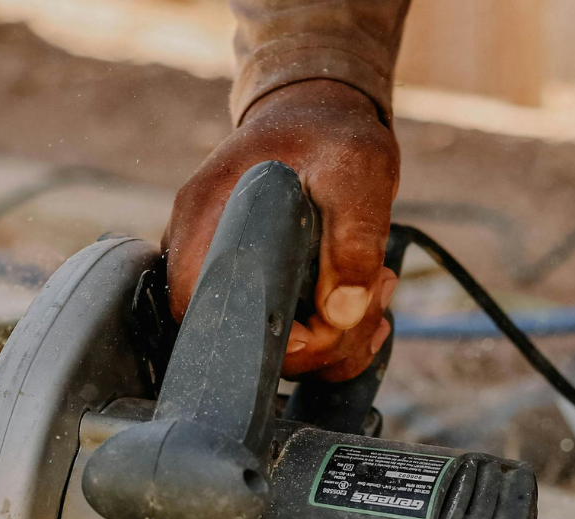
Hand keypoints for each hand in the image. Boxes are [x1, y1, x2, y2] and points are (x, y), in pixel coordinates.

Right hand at [165, 79, 399, 381]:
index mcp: (207, 218)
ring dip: (337, 338)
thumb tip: (342, 313)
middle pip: (239, 340)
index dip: (252, 338)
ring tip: (377, 284)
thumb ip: (355, 236)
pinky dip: (336, 337)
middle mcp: (205, 252)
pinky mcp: (258, 288)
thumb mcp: (358, 168)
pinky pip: (288, 338)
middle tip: (372, 291)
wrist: (323, 116)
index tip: (317, 326)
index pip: (196, 309)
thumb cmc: (331, 131)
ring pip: (270, 347)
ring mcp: (229, 274)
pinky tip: (367, 304)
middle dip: (317, 340)